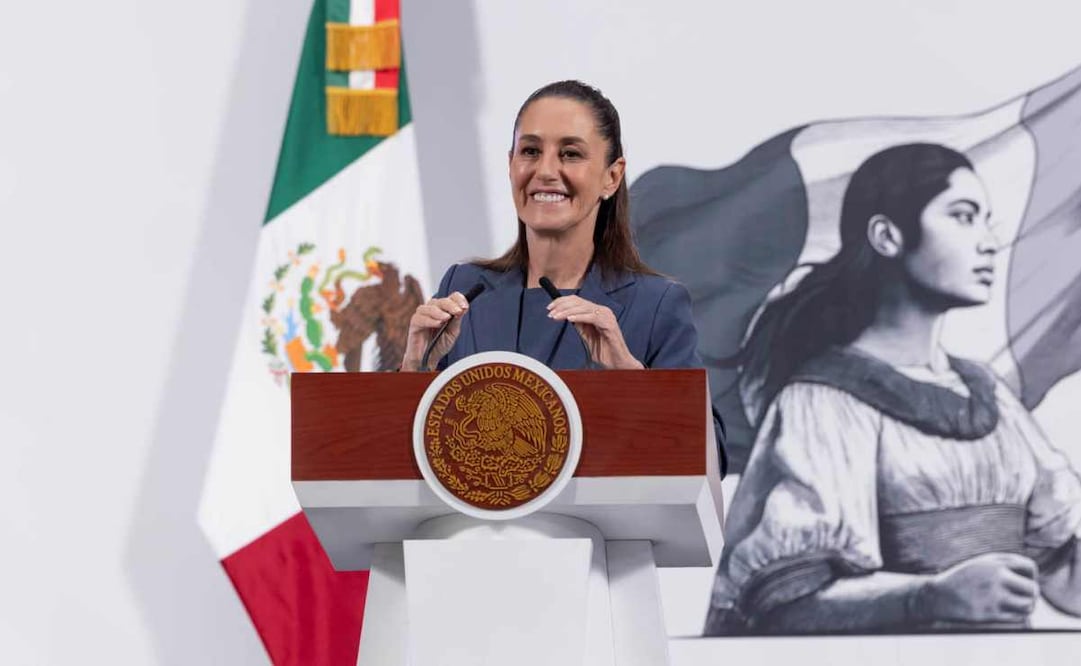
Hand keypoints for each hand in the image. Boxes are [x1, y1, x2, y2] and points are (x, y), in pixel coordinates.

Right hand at [400, 292, 469, 370]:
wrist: (428, 360)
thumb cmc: (439, 344)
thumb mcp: (452, 333)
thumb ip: (456, 320)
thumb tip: (463, 308)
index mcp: (443, 310)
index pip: (451, 297)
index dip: (459, 299)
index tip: (465, 307)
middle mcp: (432, 310)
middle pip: (441, 300)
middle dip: (451, 305)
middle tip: (458, 312)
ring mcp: (422, 316)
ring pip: (429, 307)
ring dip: (439, 312)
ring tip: (446, 318)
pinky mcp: (414, 324)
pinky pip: (420, 318)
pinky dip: (430, 320)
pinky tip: (438, 324)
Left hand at [547, 295, 642, 368]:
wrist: (618, 363)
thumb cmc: (604, 352)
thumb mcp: (587, 336)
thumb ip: (580, 325)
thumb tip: (566, 316)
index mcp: (597, 312)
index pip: (577, 300)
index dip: (561, 302)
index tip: (550, 308)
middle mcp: (602, 311)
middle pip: (578, 301)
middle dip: (561, 306)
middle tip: (550, 313)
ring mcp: (607, 316)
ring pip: (583, 308)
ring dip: (567, 312)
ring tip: (556, 317)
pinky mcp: (609, 324)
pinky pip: (592, 317)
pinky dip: (579, 317)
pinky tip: (569, 319)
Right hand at [916, 552, 1038, 623]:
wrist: (938, 596)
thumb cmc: (963, 579)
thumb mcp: (981, 564)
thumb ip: (1005, 565)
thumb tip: (1033, 577)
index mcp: (995, 562)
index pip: (1030, 567)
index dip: (1030, 576)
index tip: (1022, 581)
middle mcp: (997, 577)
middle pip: (1033, 589)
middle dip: (1031, 595)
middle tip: (1023, 598)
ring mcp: (994, 596)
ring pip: (1028, 605)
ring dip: (1026, 607)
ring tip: (1017, 606)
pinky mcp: (990, 613)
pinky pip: (1016, 617)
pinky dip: (1015, 616)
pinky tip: (1004, 612)